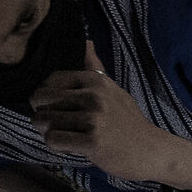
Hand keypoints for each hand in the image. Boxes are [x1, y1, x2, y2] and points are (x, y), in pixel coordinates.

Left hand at [32, 43, 191, 182]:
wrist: (151, 151)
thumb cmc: (128, 122)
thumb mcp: (113, 90)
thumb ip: (94, 67)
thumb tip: (86, 41)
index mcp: (95, 80)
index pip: (48, 80)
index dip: (46, 96)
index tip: (60, 108)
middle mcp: (94, 96)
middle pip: (39, 98)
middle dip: (41, 113)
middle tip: (58, 124)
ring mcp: (94, 119)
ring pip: (43, 120)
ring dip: (49, 132)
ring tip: (68, 136)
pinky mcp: (93, 142)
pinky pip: (53, 140)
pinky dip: (58, 146)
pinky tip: (73, 146)